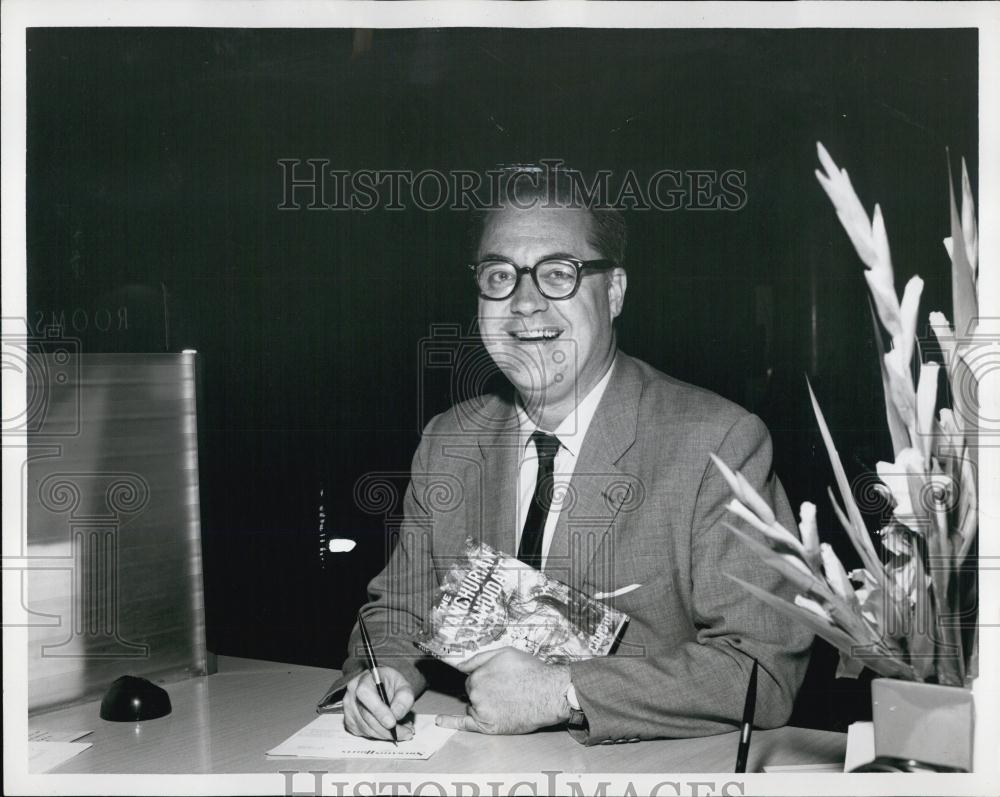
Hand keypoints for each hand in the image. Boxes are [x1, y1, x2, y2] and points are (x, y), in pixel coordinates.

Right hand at [343, 667, 414, 740]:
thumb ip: (404, 697)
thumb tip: (397, 714)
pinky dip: (380, 735)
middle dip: (388, 729)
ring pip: (366, 728)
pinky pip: (365, 734)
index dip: (378, 710)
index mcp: (364, 679)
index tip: (393, 722)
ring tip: (403, 731)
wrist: (382, 686)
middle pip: (367, 716)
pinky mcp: (350, 722)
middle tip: (406, 732)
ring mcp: (349, 709)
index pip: (365, 694)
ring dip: (386, 734)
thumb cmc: (391, 684)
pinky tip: (391, 730)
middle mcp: (352, 693)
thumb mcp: (403, 684)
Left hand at [435, 648, 571, 734]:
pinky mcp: (489, 726)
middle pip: (472, 692)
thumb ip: (480, 657)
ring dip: (483, 704)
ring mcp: (482, 711)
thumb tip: (460, 664)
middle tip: (505, 690)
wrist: (549, 693)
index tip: (497, 681)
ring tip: (507, 701)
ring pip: (474, 706)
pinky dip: (450, 722)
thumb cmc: (531, 671)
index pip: (472, 678)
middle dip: (484, 691)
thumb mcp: (505, 653)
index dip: (485, 679)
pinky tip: (439, 721)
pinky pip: (465, 724)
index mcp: (478, 675)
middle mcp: (476, 693)